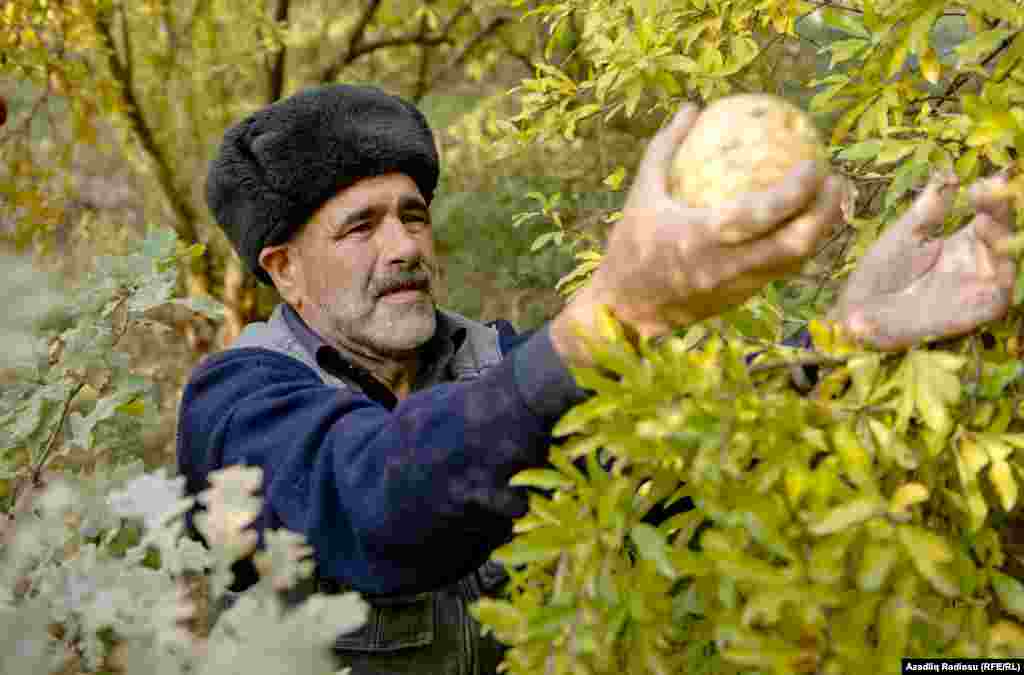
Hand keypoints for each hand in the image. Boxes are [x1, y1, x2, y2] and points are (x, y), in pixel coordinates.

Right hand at [552, 105, 844, 360]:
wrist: (625, 307)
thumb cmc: (631, 243)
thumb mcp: (641, 192)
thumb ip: (666, 148)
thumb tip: (691, 106)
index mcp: (701, 237)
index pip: (762, 214)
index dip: (796, 191)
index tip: (813, 163)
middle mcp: (725, 266)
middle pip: (794, 244)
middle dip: (825, 213)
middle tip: (835, 180)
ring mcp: (737, 287)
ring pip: (796, 262)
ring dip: (821, 231)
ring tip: (833, 200)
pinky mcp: (741, 298)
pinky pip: (782, 270)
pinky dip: (801, 246)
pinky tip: (807, 223)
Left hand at [830, 172, 1016, 350]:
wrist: (860, 309)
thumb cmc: (879, 273)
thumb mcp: (904, 234)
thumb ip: (929, 208)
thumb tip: (948, 173)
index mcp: (960, 243)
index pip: (988, 215)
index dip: (991, 198)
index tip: (983, 181)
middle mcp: (976, 263)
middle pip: (1004, 233)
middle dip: (1001, 211)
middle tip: (988, 192)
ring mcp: (978, 287)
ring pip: (1008, 259)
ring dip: (1001, 238)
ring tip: (983, 221)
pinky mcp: (977, 311)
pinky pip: (1001, 293)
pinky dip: (1002, 275)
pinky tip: (989, 260)